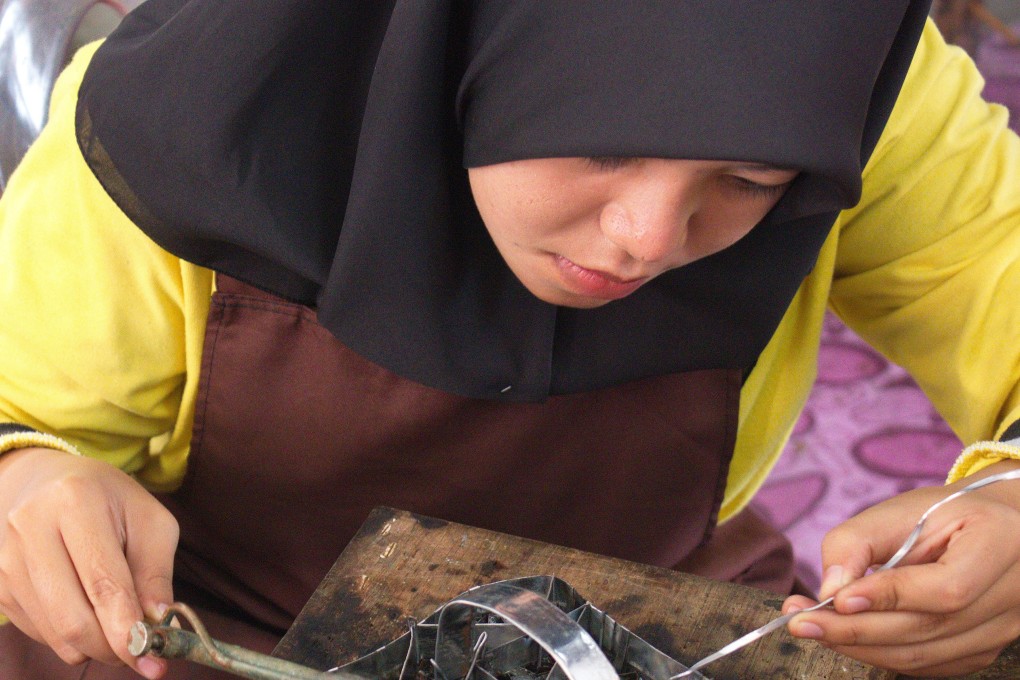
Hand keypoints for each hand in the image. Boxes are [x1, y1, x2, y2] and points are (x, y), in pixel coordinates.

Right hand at [0, 447, 178, 677]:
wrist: (42, 481)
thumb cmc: (107, 500)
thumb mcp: (149, 520)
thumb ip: (156, 572)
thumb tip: (158, 623)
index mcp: (75, 502)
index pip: (103, 582)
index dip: (127, 628)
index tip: (153, 659)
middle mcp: (30, 528)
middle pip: (72, 618)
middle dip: (113, 647)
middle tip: (143, 652)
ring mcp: (5, 559)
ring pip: (55, 633)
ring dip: (95, 646)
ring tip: (120, 626)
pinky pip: (39, 632)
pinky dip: (71, 637)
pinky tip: (88, 611)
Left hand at [781, 459, 1019, 676]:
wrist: (988, 529)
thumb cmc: (940, 514)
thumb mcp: (898, 511)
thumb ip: (857, 543)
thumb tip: (830, 591)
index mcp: (1000, 544)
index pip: (949, 588)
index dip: (891, 597)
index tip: (836, 599)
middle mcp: (1012, 594)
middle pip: (930, 629)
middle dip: (856, 630)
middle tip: (800, 621)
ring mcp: (1003, 629)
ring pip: (925, 655)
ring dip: (860, 647)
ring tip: (812, 628)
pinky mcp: (983, 650)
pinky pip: (927, 664)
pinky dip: (881, 655)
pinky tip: (845, 637)